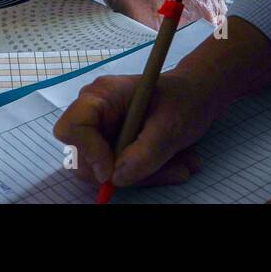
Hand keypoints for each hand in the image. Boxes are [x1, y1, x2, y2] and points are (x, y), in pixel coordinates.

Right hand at [52, 69, 217, 188]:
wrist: (199, 94)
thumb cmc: (185, 98)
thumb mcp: (171, 126)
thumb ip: (144, 154)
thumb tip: (116, 177)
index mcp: (103, 95)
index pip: (71, 127)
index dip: (88, 152)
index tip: (113, 169)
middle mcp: (96, 112)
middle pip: (85, 157)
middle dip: (123, 172)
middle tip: (165, 172)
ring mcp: (103, 129)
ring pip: (104, 170)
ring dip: (142, 176)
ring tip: (180, 166)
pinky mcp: (114, 144)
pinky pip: (119, 170)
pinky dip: (145, 174)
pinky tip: (174, 164)